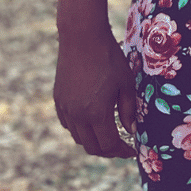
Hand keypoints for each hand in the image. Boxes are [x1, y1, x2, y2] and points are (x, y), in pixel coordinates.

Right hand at [54, 31, 137, 158]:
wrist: (81, 38)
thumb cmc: (109, 58)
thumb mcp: (126, 84)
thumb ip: (129, 110)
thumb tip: (132, 130)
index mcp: (96, 113)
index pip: (108, 145)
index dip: (122, 152)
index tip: (132, 151)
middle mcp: (77, 116)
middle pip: (91, 147)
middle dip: (108, 151)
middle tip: (121, 148)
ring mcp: (65, 108)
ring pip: (78, 137)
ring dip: (93, 141)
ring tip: (108, 136)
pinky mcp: (58, 100)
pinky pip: (68, 124)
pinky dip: (80, 130)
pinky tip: (91, 123)